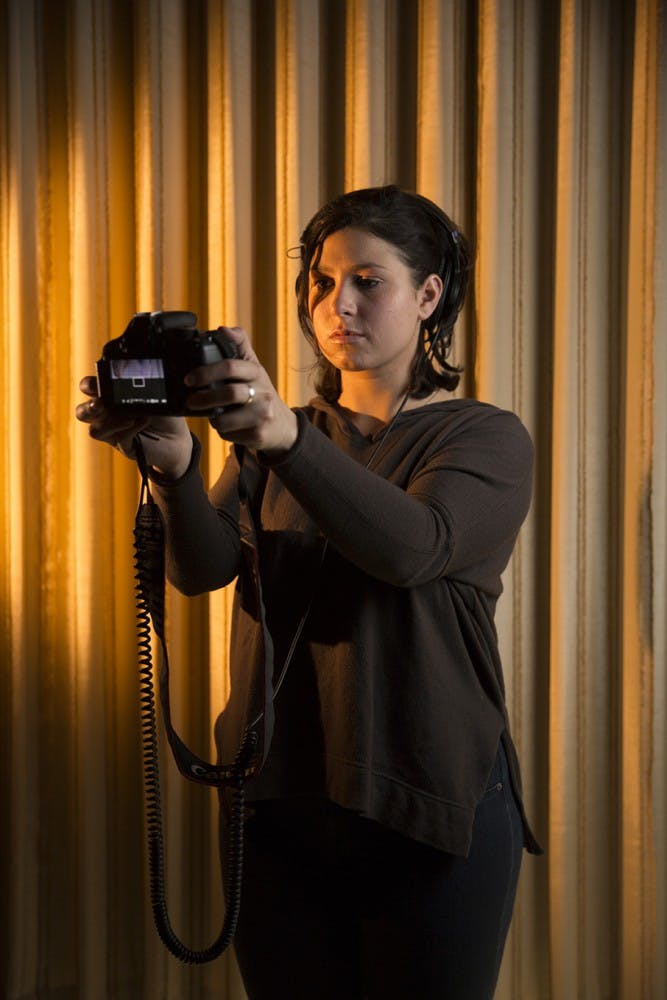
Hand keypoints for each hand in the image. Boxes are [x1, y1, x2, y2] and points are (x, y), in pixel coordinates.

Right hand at [75, 376, 192, 477]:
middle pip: (82, 412)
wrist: (177, 438)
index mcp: (108, 397)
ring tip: (128, 418)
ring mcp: (112, 433)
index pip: (88, 388)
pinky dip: (131, 429)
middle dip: (88, 407)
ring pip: (94, 430)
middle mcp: (106, 415)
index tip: (100, 381)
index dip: (89, 385)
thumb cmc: (163, 413)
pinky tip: (144, 421)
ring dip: (110, 422)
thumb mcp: (153, 396)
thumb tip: (130, 387)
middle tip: (100, 404)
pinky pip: (119, 438)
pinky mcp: (123, 446)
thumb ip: (139, 390)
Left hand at [184, 327, 297, 455]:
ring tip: (211, 415)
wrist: (282, 426)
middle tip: (191, 401)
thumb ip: (239, 345)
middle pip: (229, 393)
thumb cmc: (261, 393)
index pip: (231, 367)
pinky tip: (226, 426)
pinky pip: (229, 435)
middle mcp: (263, 393)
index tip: (189, 379)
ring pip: (226, 419)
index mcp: (256, 373)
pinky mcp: (258, 435)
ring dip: (213, 418)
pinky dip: (222, 431)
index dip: (206, 372)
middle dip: (204, 398)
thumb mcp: (254, 368)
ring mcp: (262, 415)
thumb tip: (223, 329)